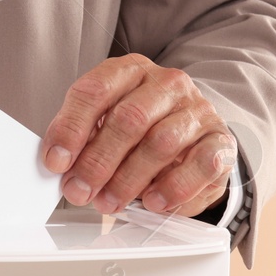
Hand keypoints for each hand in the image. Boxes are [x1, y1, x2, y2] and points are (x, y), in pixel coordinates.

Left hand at [42, 54, 236, 217]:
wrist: (190, 140)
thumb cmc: (138, 134)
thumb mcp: (103, 127)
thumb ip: (81, 140)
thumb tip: (57, 163)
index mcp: (130, 72)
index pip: (95, 91)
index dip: (71, 128)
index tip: (56, 161)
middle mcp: (166, 84)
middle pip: (128, 119)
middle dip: (98, 161)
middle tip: (79, 191)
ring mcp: (197, 111)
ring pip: (161, 143)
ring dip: (128, 180)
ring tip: (108, 203)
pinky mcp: (220, 141)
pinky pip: (200, 164)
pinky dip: (173, 188)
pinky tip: (153, 202)